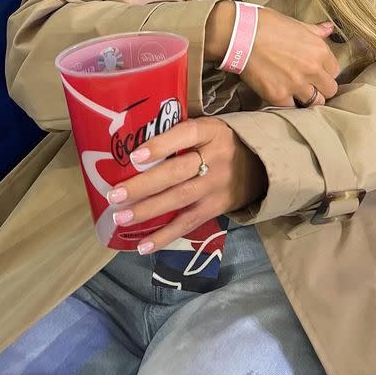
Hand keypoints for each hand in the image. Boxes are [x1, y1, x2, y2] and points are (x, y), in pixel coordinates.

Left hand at [106, 117, 266, 252]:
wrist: (261, 166)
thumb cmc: (220, 143)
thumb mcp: (208, 129)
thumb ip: (179, 134)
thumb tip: (131, 143)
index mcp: (211, 132)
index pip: (186, 134)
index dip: (161, 145)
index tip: (135, 156)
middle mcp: (215, 159)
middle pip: (177, 172)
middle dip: (144, 185)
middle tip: (115, 195)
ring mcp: (216, 186)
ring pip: (180, 199)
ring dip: (149, 210)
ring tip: (122, 218)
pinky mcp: (216, 208)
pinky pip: (188, 223)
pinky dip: (165, 236)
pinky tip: (143, 245)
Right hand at [206, 3, 340, 106]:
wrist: (239, 34)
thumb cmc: (265, 24)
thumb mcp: (295, 24)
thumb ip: (315, 31)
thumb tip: (329, 28)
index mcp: (319, 50)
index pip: (335, 71)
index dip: (325, 72)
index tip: (316, 72)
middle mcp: (312, 69)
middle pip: (330, 90)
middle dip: (321, 88)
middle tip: (309, 85)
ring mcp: (296, 85)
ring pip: (316, 103)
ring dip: (308, 99)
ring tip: (298, 94)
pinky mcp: (279, 96)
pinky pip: (293, 109)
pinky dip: (290, 105)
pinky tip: (283, 97)